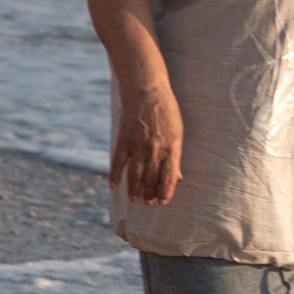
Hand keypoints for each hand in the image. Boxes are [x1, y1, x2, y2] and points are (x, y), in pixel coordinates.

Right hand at [111, 84, 183, 209]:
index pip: (169, 178)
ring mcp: (137, 146)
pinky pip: (118, 163)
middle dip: (150, 195)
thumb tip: (178, 178)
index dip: (165, 193)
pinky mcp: (123, 140)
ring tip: (134, 199)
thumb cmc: (166, 111)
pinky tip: (114, 186)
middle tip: (147, 202)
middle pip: (151, 180)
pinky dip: (115, 176)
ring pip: (135, 176)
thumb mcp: (177, 133)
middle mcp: (155, 150)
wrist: (146, 90)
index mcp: (171, 148)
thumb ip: (176, 156)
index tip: (162, 201)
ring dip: (134, 190)